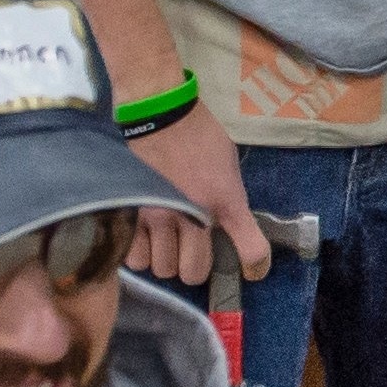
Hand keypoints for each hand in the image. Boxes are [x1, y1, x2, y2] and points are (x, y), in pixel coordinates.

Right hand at [131, 110, 268, 291]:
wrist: (160, 114)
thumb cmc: (200, 134)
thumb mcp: (228, 165)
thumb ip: (228, 198)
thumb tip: (225, 223)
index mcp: (224, 201)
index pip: (250, 249)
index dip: (255, 266)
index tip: (252, 270)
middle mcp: (192, 217)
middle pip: (195, 272)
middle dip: (195, 266)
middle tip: (192, 251)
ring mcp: (158, 218)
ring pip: (163, 269)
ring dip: (167, 260)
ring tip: (166, 245)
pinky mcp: (131, 214)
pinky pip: (135, 258)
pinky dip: (141, 255)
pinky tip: (145, 241)